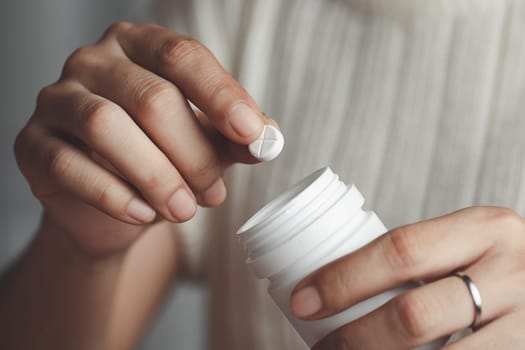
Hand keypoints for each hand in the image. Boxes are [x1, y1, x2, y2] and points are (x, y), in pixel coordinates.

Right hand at [14, 22, 271, 256]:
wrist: (110, 203)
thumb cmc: (161, 159)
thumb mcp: (203, 142)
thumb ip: (231, 136)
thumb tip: (266, 139)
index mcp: (139, 46)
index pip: (183, 56)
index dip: (221, 95)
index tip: (252, 134)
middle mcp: (93, 61)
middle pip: (150, 96)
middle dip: (192, 152)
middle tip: (214, 192)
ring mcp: (56, 99)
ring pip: (105, 126)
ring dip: (156, 175)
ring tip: (185, 210)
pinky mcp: (32, 143)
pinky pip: (69, 165)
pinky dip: (113, 195)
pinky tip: (144, 215)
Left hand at [289, 207, 524, 348]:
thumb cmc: (493, 265)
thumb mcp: (468, 244)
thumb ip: (420, 259)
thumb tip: (333, 283)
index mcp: (484, 228)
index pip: (400, 250)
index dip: (343, 279)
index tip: (303, 301)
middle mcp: (512, 272)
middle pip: (414, 315)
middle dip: (355, 338)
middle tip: (325, 346)